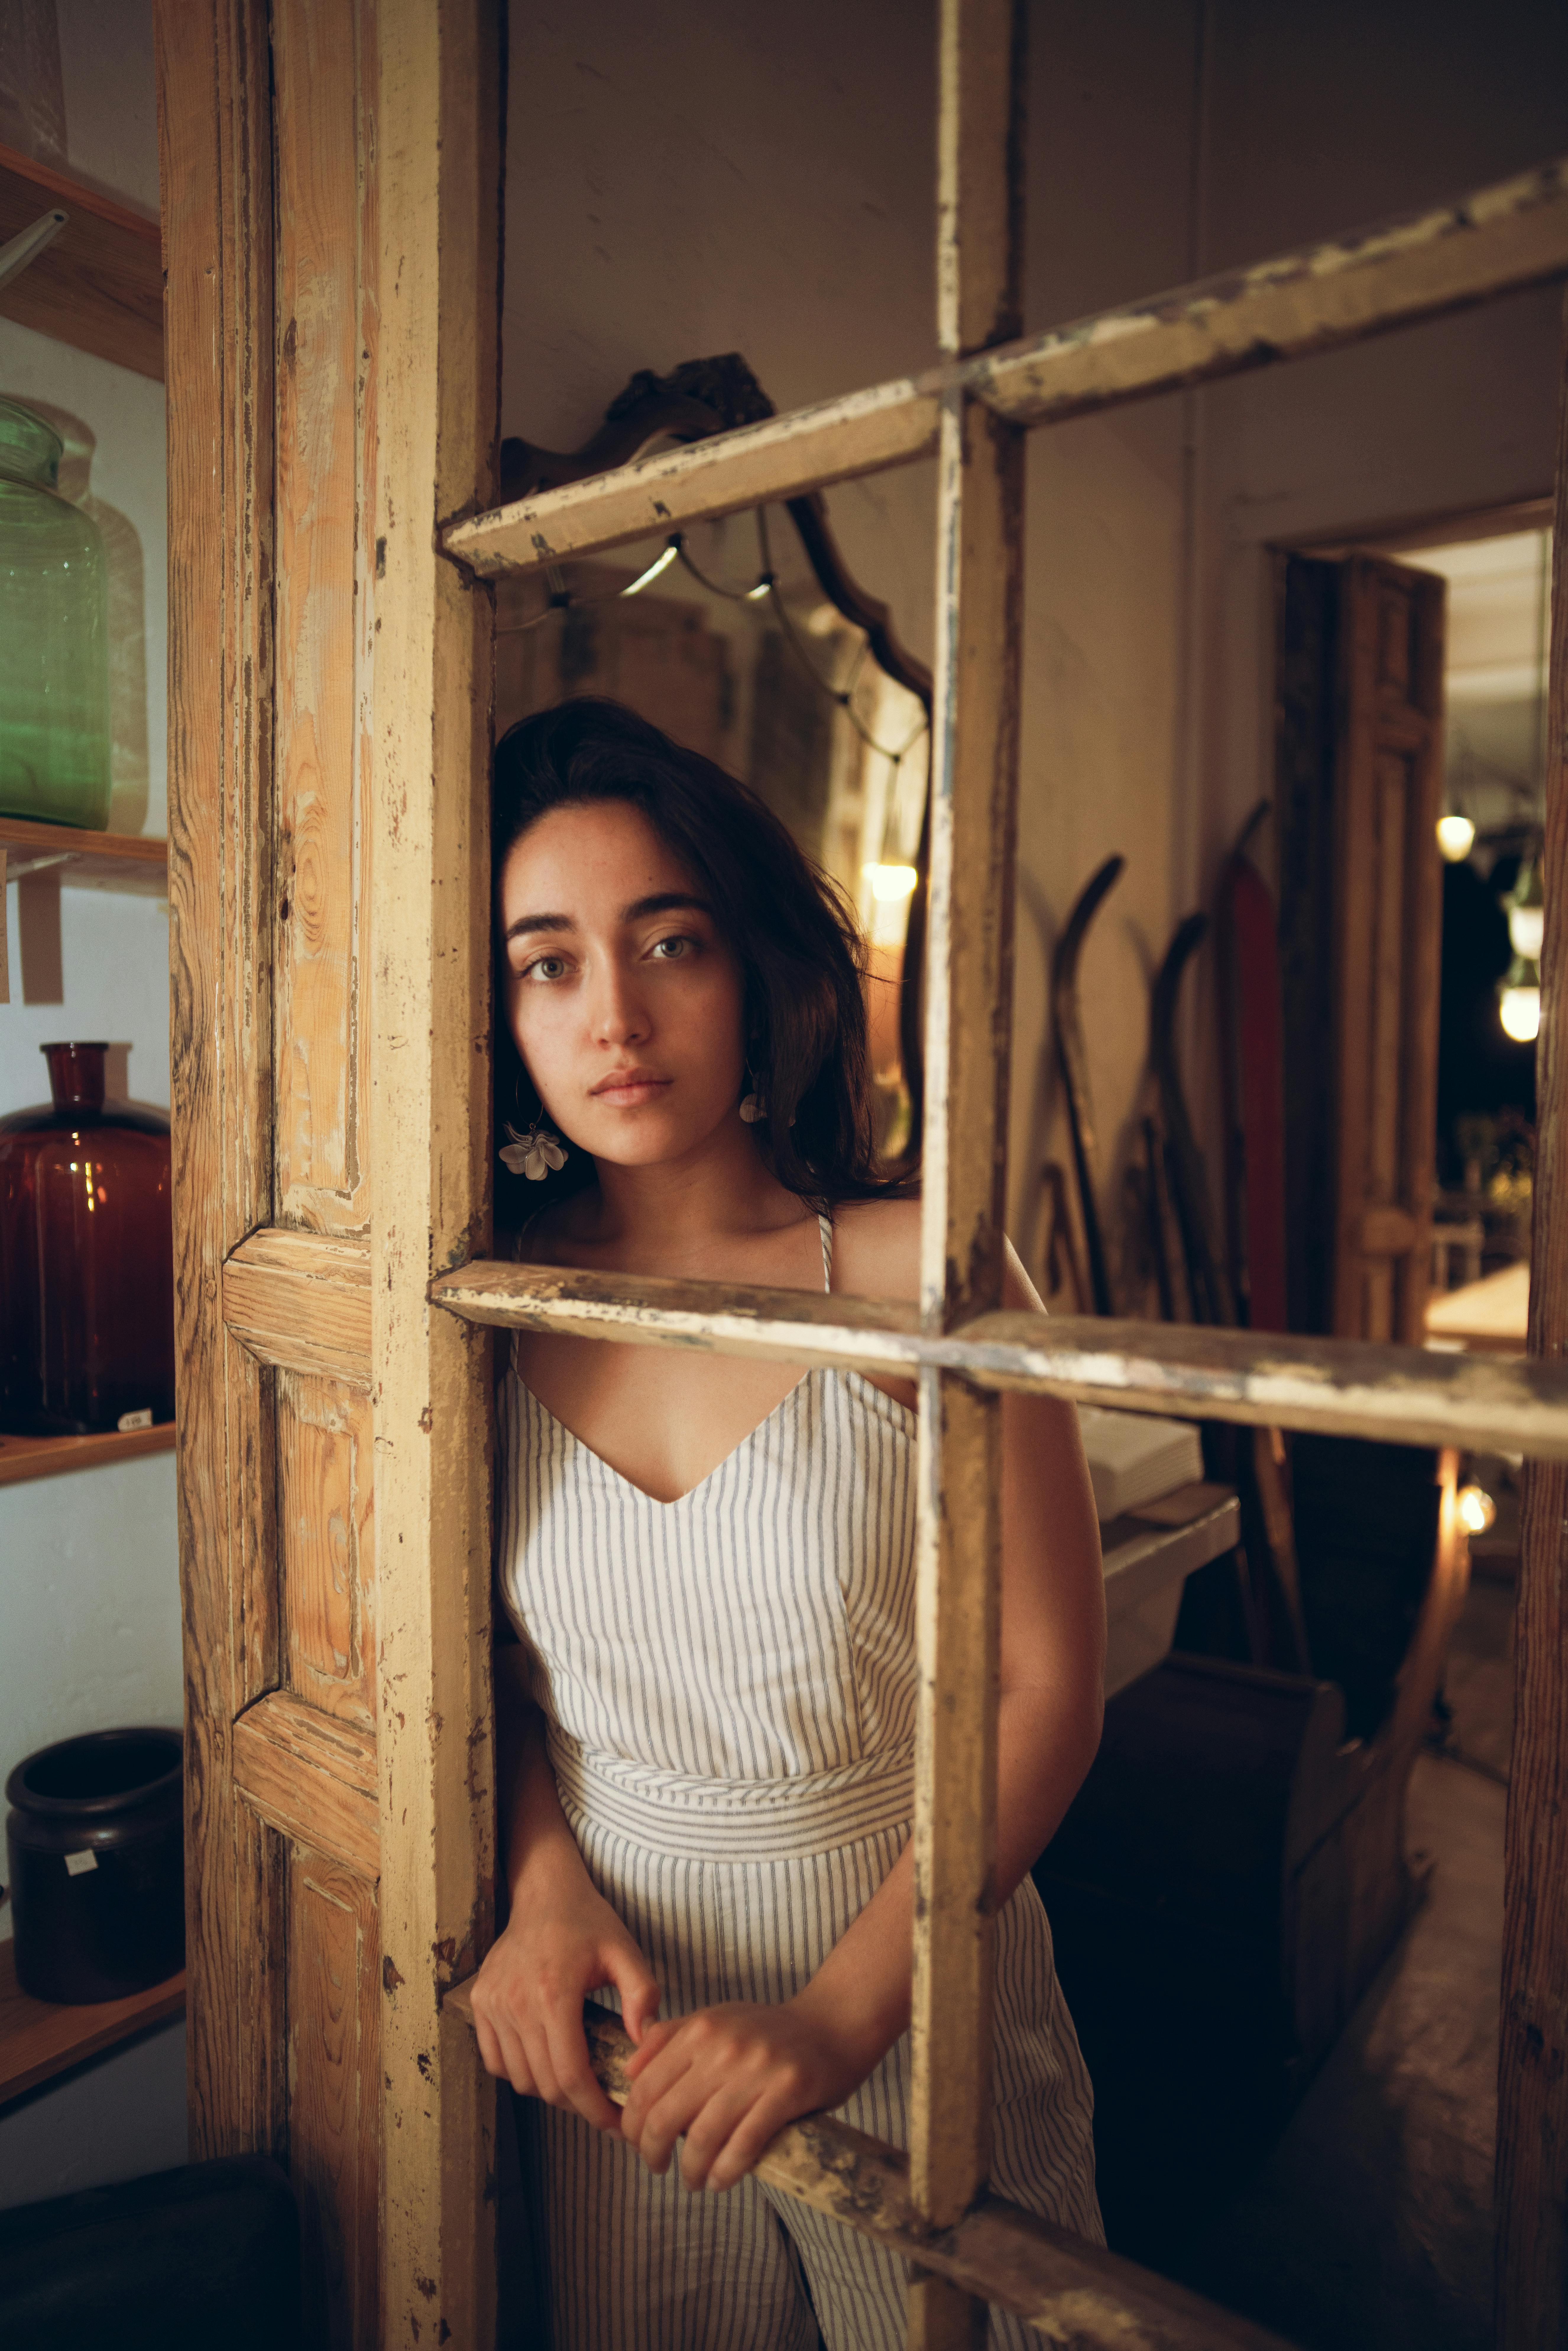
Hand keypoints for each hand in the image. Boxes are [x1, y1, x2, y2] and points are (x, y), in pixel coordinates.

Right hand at [470, 1873, 659, 2134]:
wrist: (543, 1892)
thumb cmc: (589, 1922)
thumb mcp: (627, 1952)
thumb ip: (643, 1995)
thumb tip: (645, 2045)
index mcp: (554, 1993)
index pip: (571, 2076)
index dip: (595, 2110)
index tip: (618, 2123)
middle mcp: (516, 2003)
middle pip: (546, 2085)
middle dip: (578, 2104)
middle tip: (604, 2103)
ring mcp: (493, 2004)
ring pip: (520, 2079)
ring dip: (549, 2089)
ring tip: (577, 2078)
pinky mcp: (480, 2002)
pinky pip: (495, 2061)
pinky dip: (520, 2072)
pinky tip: (545, 2057)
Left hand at [620, 1992, 874, 2191]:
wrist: (833, 2023)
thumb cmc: (769, 2031)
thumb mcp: (716, 2019)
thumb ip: (670, 2039)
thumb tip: (628, 2071)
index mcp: (701, 2028)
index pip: (646, 2086)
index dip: (632, 2124)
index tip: (636, 2144)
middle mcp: (724, 2046)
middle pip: (666, 2115)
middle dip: (652, 2152)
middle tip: (657, 2167)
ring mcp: (756, 2069)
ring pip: (703, 2136)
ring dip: (691, 2170)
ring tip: (693, 2180)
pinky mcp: (787, 2092)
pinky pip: (744, 2145)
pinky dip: (726, 2171)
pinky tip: (721, 2181)